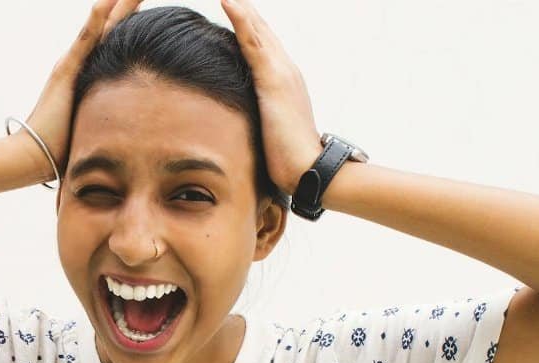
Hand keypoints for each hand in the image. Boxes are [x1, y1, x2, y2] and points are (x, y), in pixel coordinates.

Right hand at [15, 0, 143, 182]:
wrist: (33, 155)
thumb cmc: (64, 148)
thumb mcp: (95, 128)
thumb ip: (109, 122)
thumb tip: (134, 135)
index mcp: (92, 73)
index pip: (117, 40)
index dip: (132, 20)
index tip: (145, 1)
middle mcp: (82, 62)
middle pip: (111, 26)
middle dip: (126, 4)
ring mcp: (72, 64)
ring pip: (101, 26)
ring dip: (116, 4)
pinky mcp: (66, 73)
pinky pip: (85, 42)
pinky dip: (96, 20)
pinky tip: (108, 0)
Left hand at [220, 0, 323, 196]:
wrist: (308, 169)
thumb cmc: (289, 160)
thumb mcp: (270, 134)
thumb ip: (261, 123)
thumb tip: (245, 128)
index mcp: (283, 82)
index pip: (263, 47)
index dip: (249, 26)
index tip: (233, 8)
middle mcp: (286, 71)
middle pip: (262, 32)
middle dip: (246, 11)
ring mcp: (282, 73)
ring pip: (258, 31)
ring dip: (243, 8)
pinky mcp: (274, 80)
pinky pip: (253, 43)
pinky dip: (242, 20)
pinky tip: (229, 2)